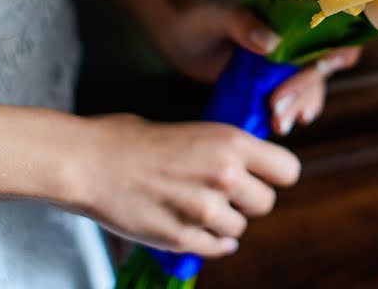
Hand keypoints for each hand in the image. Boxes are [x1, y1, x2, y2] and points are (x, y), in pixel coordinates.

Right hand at [73, 114, 300, 256]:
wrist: (89, 162)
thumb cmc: (134, 140)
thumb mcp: (194, 131)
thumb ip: (226, 151)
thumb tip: (250, 167)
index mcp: (231, 142)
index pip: (288, 170)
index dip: (275, 175)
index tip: (260, 175)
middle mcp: (225, 176)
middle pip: (266, 203)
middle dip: (247, 200)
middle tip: (222, 192)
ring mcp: (204, 210)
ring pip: (239, 228)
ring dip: (223, 220)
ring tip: (194, 203)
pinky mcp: (183, 238)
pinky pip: (216, 247)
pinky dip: (208, 240)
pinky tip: (190, 224)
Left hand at [154, 3, 361, 132]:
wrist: (178, 39)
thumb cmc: (197, 21)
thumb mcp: (217, 19)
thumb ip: (242, 24)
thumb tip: (271, 42)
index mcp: (290, 17)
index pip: (329, 33)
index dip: (330, 54)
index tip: (310, 73)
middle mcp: (294, 40)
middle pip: (320, 68)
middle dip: (303, 92)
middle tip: (277, 112)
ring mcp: (285, 64)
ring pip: (310, 88)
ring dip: (298, 107)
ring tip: (277, 124)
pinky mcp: (273, 84)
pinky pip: (294, 100)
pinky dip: (291, 113)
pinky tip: (280, 125)